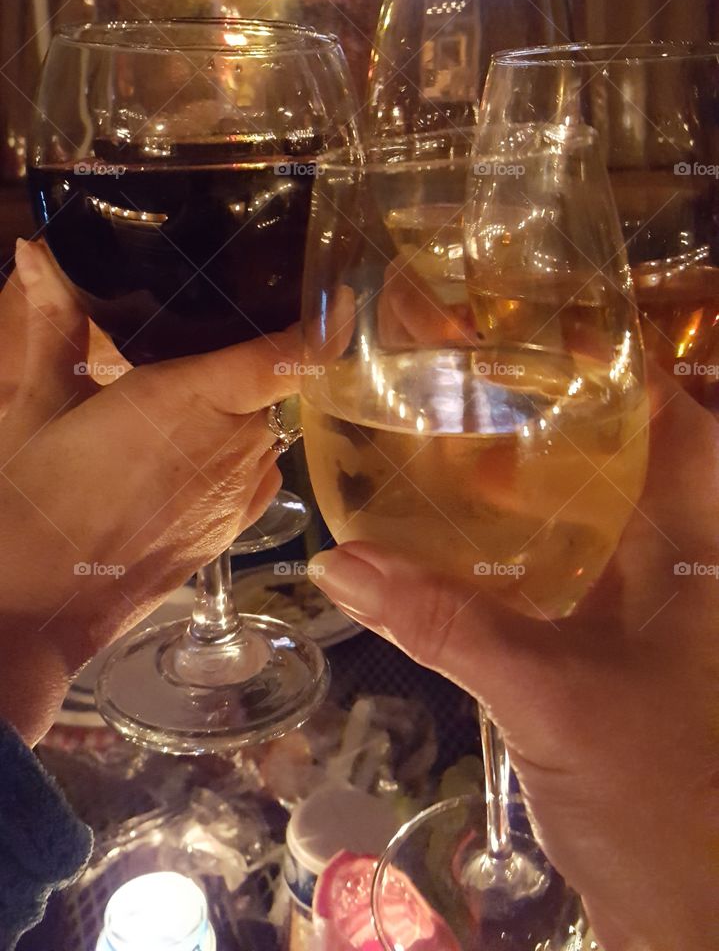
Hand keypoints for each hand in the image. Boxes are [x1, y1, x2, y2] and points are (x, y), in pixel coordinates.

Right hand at [0, 240, 299, 744]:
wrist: (34, 610)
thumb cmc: (35, 500)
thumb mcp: (41, 402)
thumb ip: (56, 323)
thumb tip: (36, 253)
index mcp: (197, 395)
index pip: (291, 352)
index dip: (323, 323)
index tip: (339, 298)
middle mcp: (235, 441)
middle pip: (271, 386)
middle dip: (242, 368)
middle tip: (195, 354)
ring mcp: (240, 493)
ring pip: (261, 431)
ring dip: (234, 416)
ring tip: (176, 414)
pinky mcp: (233, 533)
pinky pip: (255, 476)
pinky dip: (233, 460)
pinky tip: (183, 464)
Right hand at [310, 370, 717, 950]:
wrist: (687, 910)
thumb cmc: (651, 799)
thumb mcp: (545, 695)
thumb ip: (445, 621)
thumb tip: (339, 560)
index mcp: (706, 555)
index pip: (688, 425)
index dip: (633, 366)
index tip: (556, 330)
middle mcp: (700, 566)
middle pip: (664, 452)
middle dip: (600, 405)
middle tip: (515, 370)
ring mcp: (679, 607)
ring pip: (635, 505)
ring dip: (577, 465)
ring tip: (496, 427)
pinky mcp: (649, 643)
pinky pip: (609, 559)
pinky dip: (560, 530)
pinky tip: (496, 529)